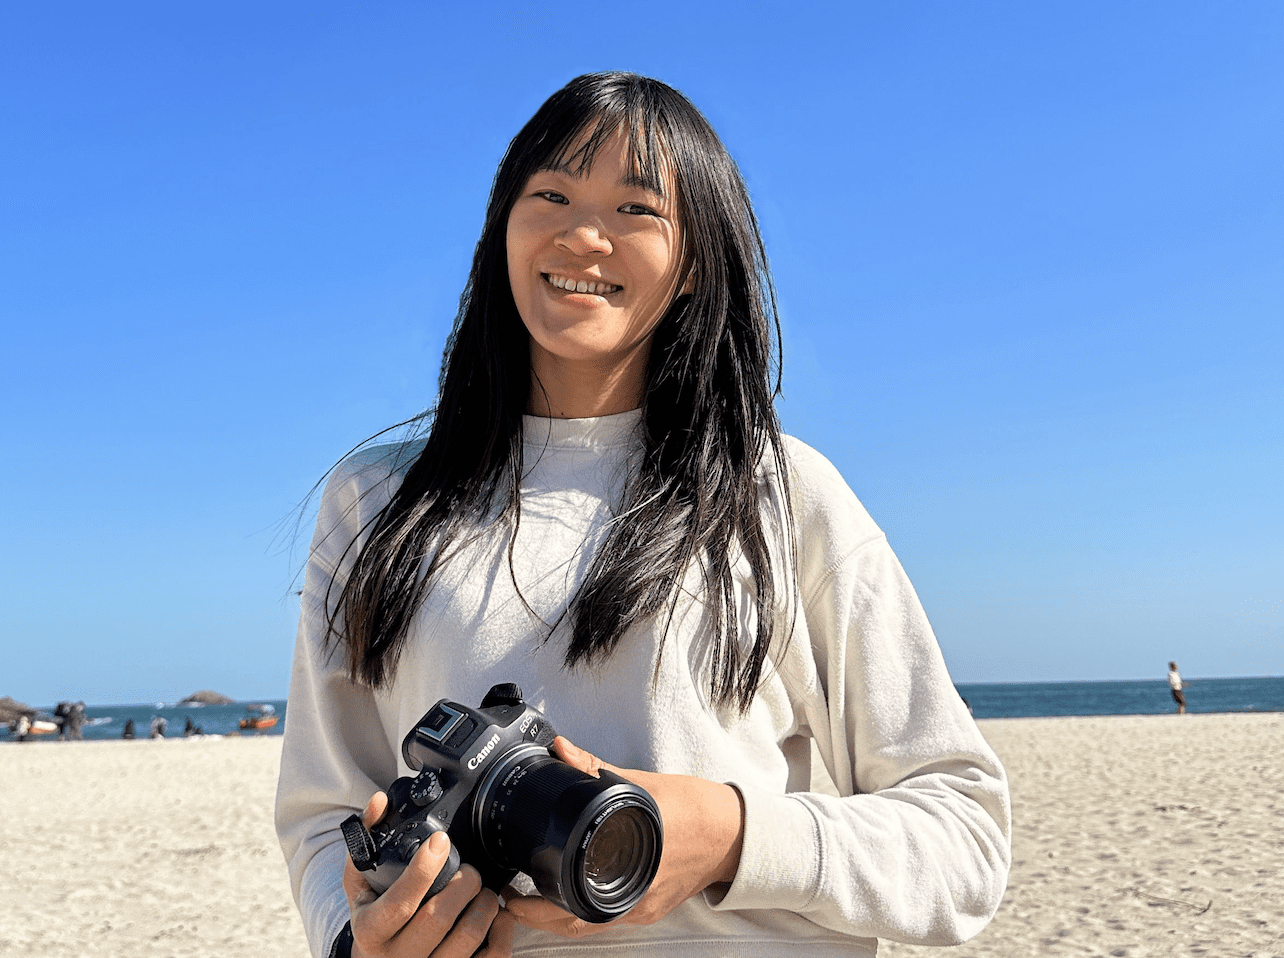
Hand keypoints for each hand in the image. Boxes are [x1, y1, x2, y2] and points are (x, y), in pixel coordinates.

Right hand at [342, 791, 514, 957]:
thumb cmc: (373, 916)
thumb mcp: (359, 882)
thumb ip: (365, 839)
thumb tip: (380, 802)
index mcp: (372, 931)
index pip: (400, 903)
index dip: (423, 869)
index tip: (440, 842)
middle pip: (439, 918)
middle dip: (462, 883)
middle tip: (468, 870)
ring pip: (468, 937)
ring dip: (484, 903)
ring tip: (480, 889)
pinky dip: (502, 930)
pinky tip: (496, 914)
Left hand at [504, 737, 744, 938]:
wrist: (735, 831)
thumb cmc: (695, 810)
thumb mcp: (642, 785)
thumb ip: (596, 769)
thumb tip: (561, 750)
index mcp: (630, 873)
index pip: (573, 909)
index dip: (537, 909)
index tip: (510, 896)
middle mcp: (635, 901)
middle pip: (575, 926)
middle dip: (537, 919)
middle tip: (507, 901)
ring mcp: (643, 908)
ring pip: (590, 926)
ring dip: (557, 918)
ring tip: (527, 899)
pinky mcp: (650, 906)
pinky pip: (608, 917)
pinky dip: (582, 911)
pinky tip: (566, 895)